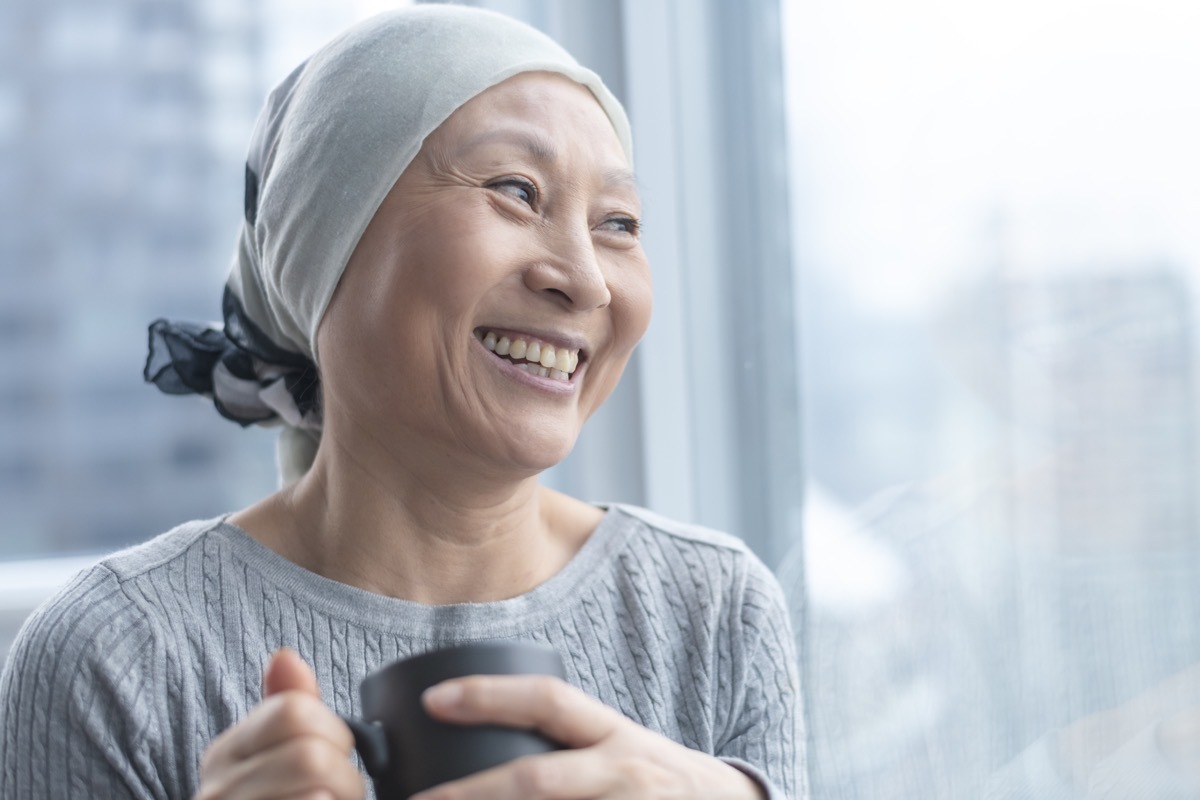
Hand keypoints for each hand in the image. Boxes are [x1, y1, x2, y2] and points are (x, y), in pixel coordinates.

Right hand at [195, 649, 365, 799]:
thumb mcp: (275, 762)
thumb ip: (285, 712)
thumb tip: (284, 655)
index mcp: (224, 757)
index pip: (293, 710)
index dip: (335, 731)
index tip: (339, 758)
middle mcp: (214, 792)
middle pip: (311, 753)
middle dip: (348, 779)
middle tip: (343, 797)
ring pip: (317, 790)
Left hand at [412, 674, 765, 799]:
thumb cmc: (656, 781)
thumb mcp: (618, 748)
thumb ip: (567, 742)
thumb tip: (480, 731)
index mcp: (613, 735)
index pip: (548, 701)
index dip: (489, 696)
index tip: (433, 700)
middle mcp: (622, 772)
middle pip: (535, 780)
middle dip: (469, 794)